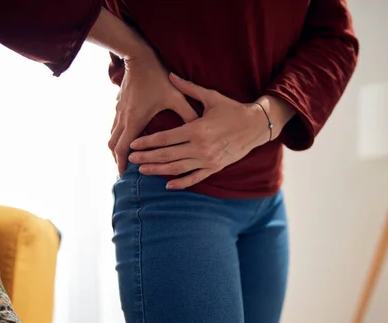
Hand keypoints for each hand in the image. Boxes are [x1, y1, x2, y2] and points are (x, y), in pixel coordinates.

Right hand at [109, 52, 197, 175]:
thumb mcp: (175, 97)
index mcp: (135, 121)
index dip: (123, 163)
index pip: (124, 148)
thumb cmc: (157, 77)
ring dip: (116, 148)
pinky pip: (114, 126)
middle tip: (123, 170)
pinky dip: (117, 136)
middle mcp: (124, 119)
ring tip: (124, 158)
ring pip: (112, 136)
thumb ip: (188, 114)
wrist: (138, 57)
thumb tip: (199, 129)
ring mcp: (119, 112)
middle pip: (113, 145)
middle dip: (117, 159)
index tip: (124, 174)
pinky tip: (126, 138)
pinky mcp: (119, 105)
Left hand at [128, 73, 270, 189]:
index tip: (133, 145)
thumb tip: (170, 74)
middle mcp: (200, 147)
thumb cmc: (232, 109)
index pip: (165, 138)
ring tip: (142, 171)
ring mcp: (208, 160)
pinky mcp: (215, 167)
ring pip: (177, 169)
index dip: (147, 143)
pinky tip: (167, 184)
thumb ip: (188, 88)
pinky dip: (180, 183)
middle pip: (167, 156)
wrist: (256, 126)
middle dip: (146, 158)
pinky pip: (194, 178)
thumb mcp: (211, 97)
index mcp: (197, 129)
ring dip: (158, 171)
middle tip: (131, 159)